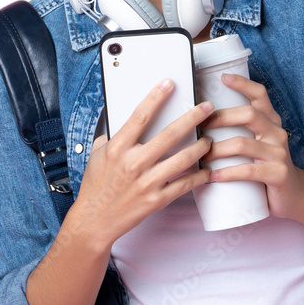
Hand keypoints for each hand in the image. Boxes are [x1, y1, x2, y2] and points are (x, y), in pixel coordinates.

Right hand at [77, 80, 213, 248]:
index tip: (170, 83)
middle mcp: (134, 163)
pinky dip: (199, 176)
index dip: (156, 97)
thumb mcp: (97, 154)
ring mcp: (147, 182)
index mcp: (118, 148)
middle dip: (193, 117)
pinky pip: (184, 184)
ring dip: (201, 146)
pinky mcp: (157, 200)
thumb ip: (112, 135)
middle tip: (207, 108)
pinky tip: (207, 169)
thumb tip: (125, 117)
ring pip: (184, 159)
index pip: (140, 116)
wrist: (95, 220)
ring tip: (209, 139)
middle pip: (170, 134)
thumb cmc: (96, 185)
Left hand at [199, 73, 303, 220]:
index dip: (243, 84)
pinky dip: (227, 173)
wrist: (295, 195)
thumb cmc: (266, 167)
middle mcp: (277, 133)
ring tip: (201, 157)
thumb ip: (240, 132)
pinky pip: (249, 171)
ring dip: (217, 150)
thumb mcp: (258, 144)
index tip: (223, 77)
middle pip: (249, 115)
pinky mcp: (278, 174)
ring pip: (244, 144)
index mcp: (271, 121)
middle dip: (221, 118)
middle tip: (199, 127)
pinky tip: (212, 176)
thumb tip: (201, 123)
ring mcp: (279, 153)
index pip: (260, 95)